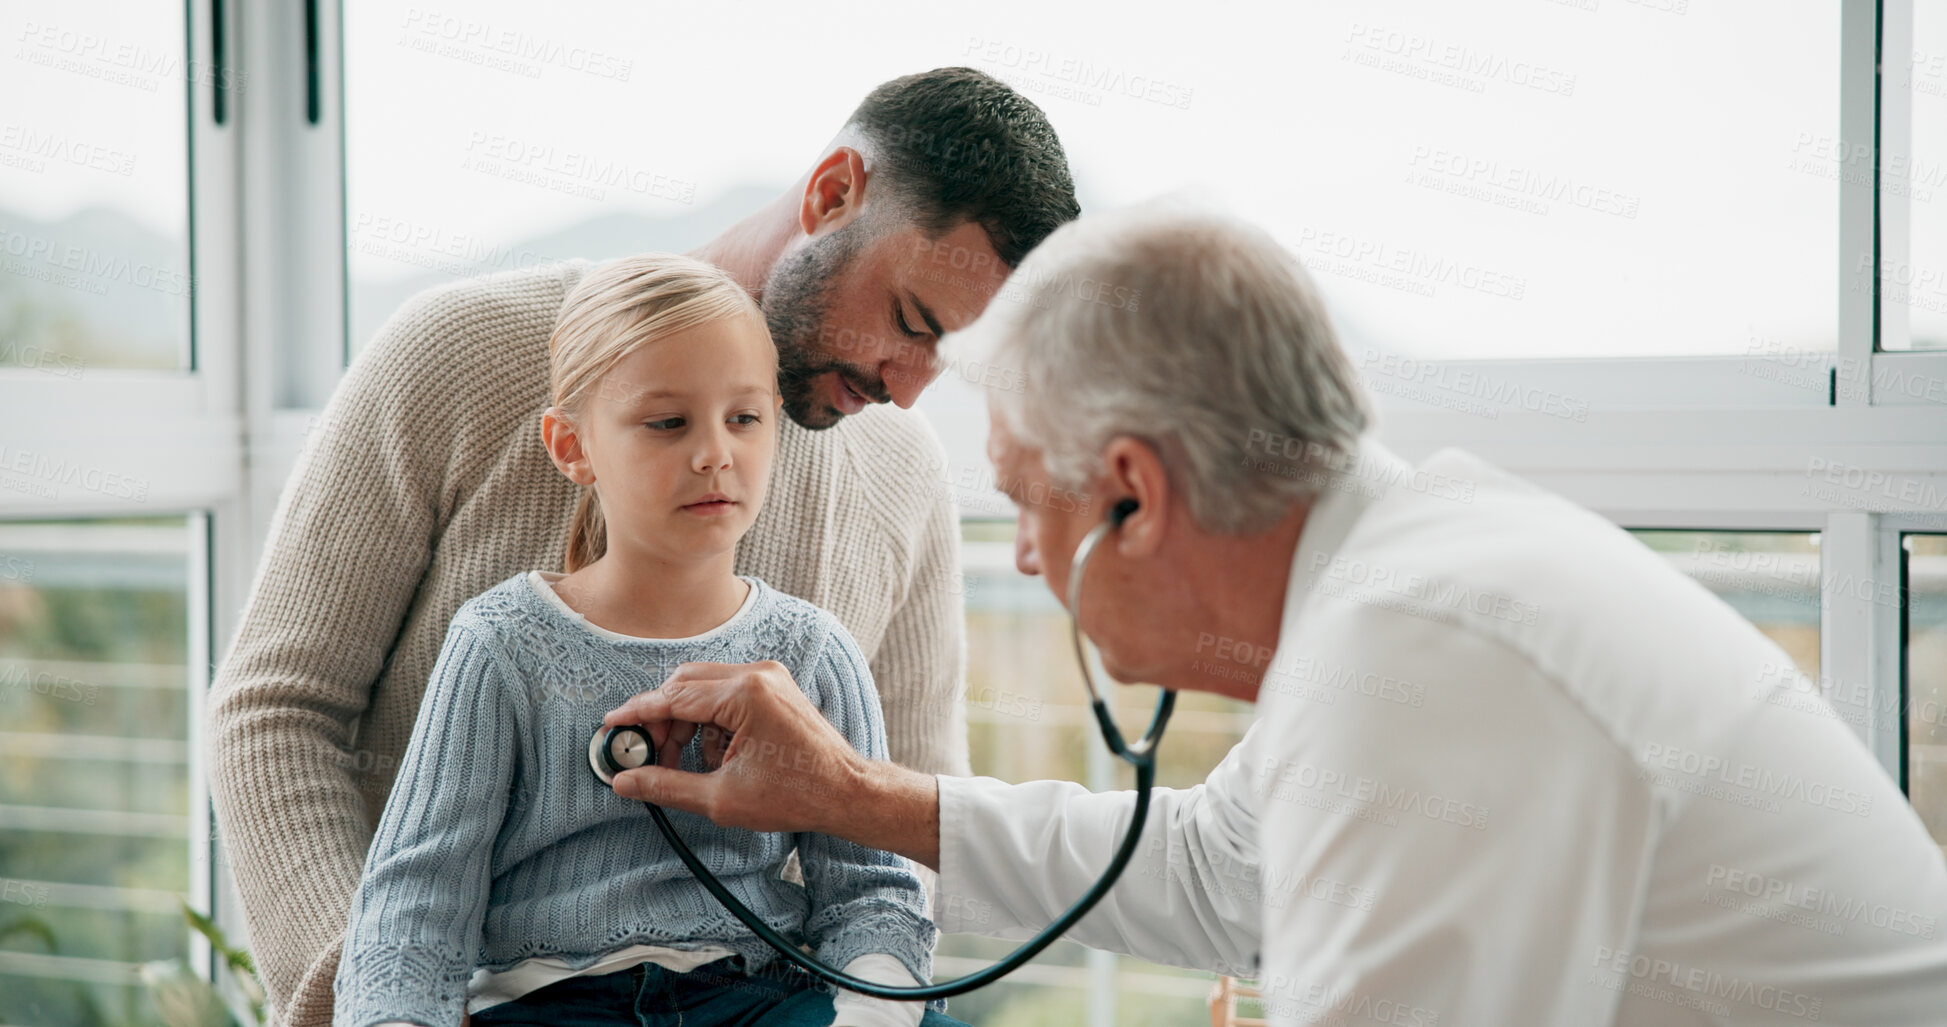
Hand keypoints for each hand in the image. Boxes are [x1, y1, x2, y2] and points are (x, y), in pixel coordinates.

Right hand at [602, 660, 868, 833]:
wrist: (847, 791)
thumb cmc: (796, 795)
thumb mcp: (721, 798)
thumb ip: (666, 785)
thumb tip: (624, 781)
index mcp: (745, 694)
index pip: (673, 696)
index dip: (637, 713)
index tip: (612, 727)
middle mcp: (757, 674)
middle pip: (685, 684)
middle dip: (661, 719)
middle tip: (647, 755)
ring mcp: (768, 677)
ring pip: (703, 688)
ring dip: (686, 722)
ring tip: (687, 763)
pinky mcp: (774, 687)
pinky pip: (726, 693)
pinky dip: (710, 720)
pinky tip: (716, 756)